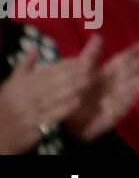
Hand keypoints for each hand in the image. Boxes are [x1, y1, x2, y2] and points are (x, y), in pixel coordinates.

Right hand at [0, 37, 98, 153]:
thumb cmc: (6, 107)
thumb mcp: (10, 85)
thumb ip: (24, 67)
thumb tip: (35, 48)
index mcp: (19, 85)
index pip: (46, 72)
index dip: (65, 65)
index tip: (81, 59)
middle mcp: (23, 98)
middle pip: (52, 83)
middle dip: (72, 75)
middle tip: (90, 68)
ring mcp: (28, 114)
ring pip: (53, 99)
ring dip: (72, 89)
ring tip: (89, 81)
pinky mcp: (33, 129)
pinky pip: (51, 117)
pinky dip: (65, 109)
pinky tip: (78, 101)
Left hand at [64, 42, 138, 140]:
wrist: (66, 124)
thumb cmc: (73, 96)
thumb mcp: (79, 72)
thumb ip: (90, 56)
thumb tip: (98, 35)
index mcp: (105, 75)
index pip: (121, 61)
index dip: (132, 53)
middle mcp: (112, 86)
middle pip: (129, 74)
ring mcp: (114, 100)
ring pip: (130, 88)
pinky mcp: (113, 115)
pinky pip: (122, 105)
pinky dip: (131, 97)